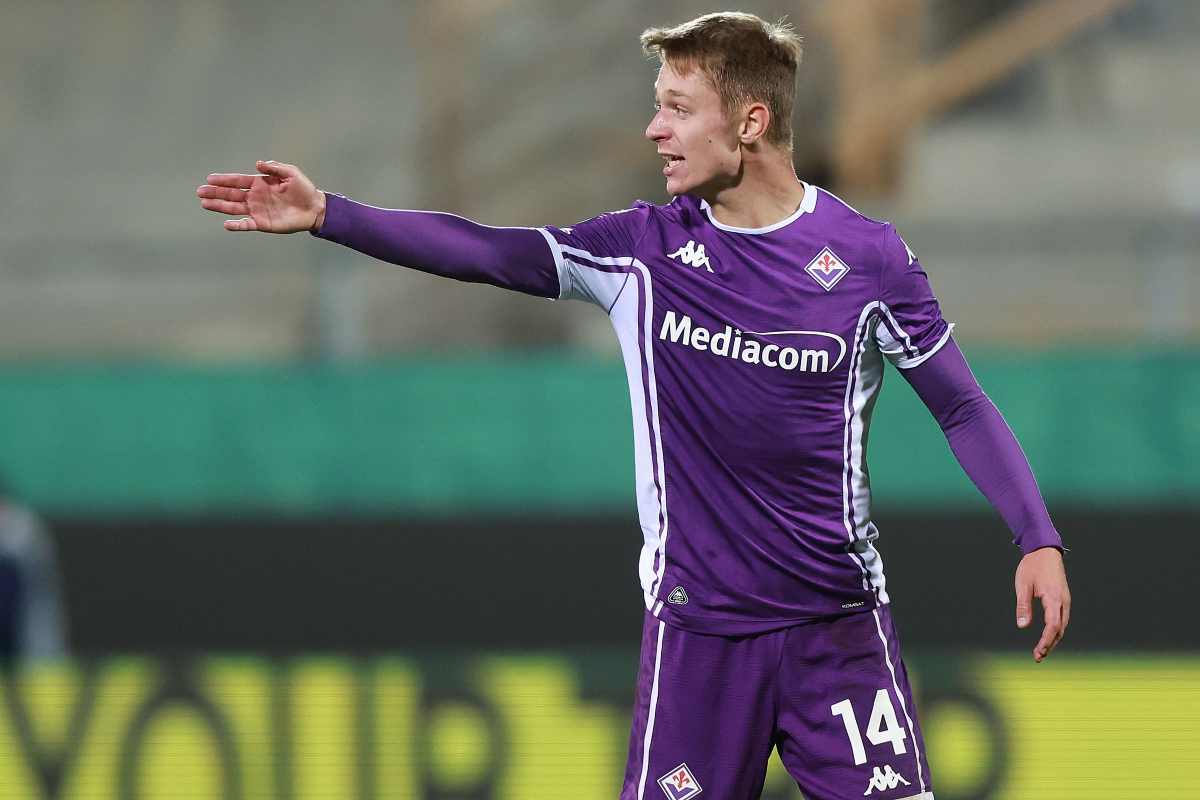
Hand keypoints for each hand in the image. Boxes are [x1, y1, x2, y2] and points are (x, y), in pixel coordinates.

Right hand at [197, 160, 325, 232]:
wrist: (314, 208)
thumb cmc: (304, 189)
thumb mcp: (291, 173)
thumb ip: (274, 168)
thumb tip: (258, 163)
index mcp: (260, 183)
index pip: (238, 181)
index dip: (224, 180)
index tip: (209, 178)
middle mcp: (255, 197)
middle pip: (231, 194)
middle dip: (215, 192)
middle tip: (200, 191)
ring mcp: (258, 210)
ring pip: (234, 208)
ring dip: (219, 206)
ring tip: (204, 203)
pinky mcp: (263, 223)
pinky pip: (246, 224)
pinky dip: (237, 225)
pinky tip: (226, 224)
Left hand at [1014, 546, 1070, 661]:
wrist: (1044, 551)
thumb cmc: (1032, 567)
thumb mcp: (1023, 585)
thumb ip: (1023, 606)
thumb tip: (1022, 626)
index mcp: (1054, 598)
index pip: (1053, 626)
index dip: (1047, 641)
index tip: (1039, 652)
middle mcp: (1063, 601)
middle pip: (1060, 629)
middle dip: (1050, 644)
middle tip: (1038, 656)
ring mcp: (1065, 600)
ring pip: (1062, 625)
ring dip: (1053, 639)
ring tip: (1042, 651)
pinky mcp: (1063, 599)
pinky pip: (1062, 619)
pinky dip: (1056, 630)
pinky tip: (1048, 636)